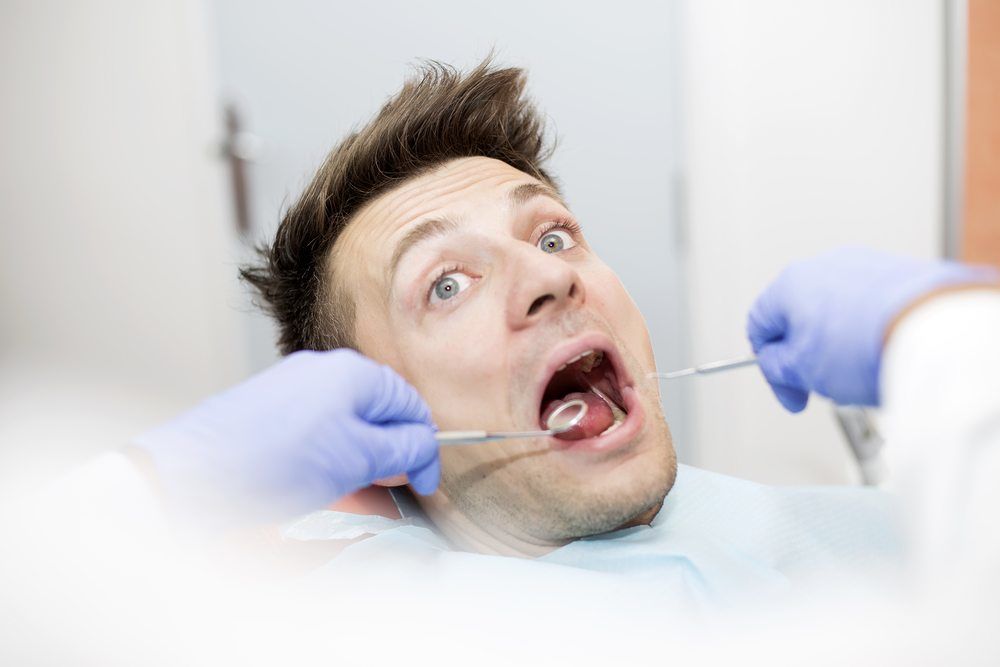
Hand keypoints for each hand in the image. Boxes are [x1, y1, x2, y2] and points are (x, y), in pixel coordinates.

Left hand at [133, 349, 438, 528]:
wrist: (192, 476)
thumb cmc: (271, 463)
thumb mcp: (359, 459)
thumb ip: (403, 449)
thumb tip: (423, 447)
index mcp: (350, 372)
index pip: (409, 403)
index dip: (424, 447)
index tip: (424, 481)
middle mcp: (320, 371)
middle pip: (376, 411)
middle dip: (390, 452)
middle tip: (390, 487)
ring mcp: (289, 389)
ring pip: (344, 423)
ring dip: (359, 458)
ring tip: (353, 490)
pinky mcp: (266, 412)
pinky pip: (314, 431)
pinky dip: (328, 456)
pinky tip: (319, 483)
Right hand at [747, 247, 996, 411]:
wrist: (935, 330)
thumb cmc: (866, 345)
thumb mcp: (803, 371)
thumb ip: (777, 367)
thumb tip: (777, 364)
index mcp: (790, 283)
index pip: (760, 326)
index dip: (770, 365)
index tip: (789, 388)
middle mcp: (824, 266)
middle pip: (802, 318)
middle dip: (809, 354)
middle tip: (824, 384)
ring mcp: (864, 266)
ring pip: (838, 313)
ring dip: (841, 344)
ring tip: (861, 372)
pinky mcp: (899, 273)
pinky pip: (872, 307)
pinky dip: (871, 331)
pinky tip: (884, 354)